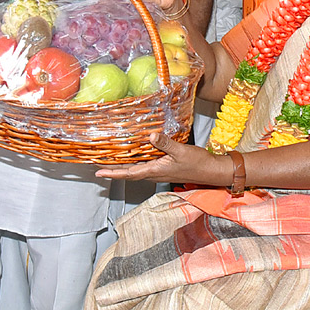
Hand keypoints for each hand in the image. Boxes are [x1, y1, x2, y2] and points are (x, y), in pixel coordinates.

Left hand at [95, 131, 231, 183]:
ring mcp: (158, 172)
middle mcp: (154, 173)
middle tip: (98, 167)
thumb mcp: (181, 151)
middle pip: (129, 174)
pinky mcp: (164, 168)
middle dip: (113, 171)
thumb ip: (165, 144)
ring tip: (109, 163)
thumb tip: (150, 136)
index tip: (99, 172)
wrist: (211, 171)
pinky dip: (134, 163)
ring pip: (135, 171)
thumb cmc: (197, 163)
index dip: (113, 172)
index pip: (129, 173)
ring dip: (122, 168)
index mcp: (155, 170)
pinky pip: (144, 167)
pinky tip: (132, 157)